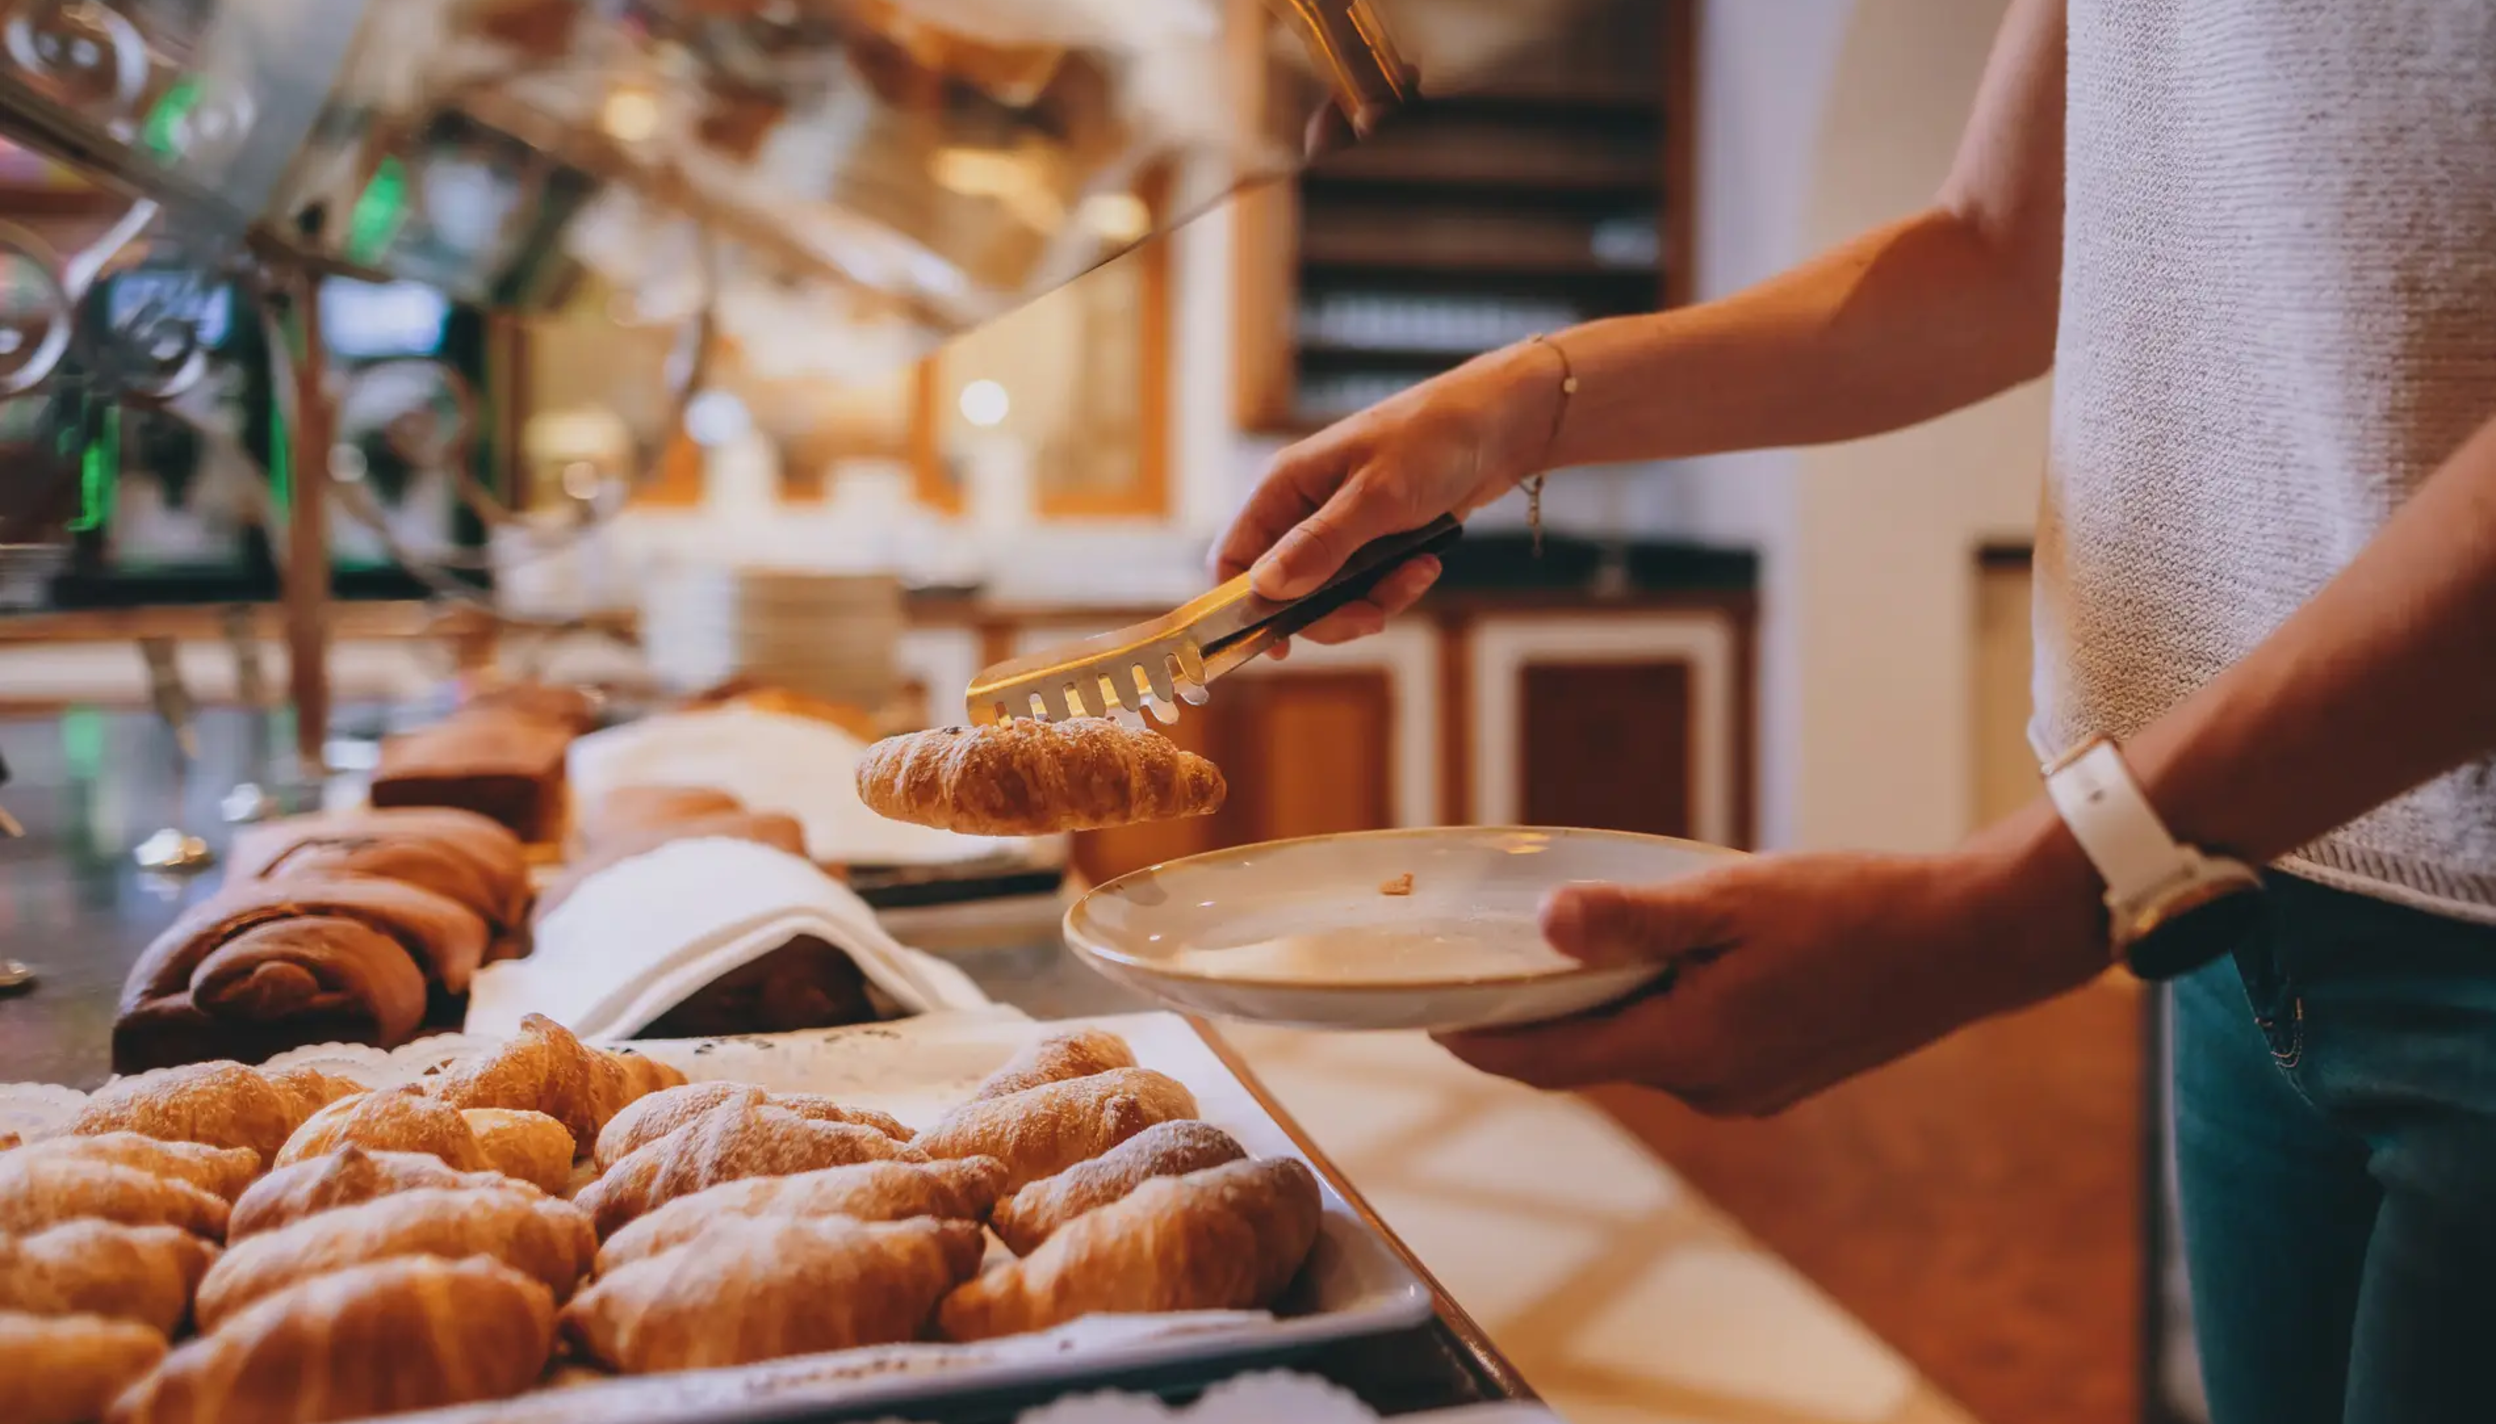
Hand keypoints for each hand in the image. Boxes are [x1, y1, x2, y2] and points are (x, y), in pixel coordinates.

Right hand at [1212, 343, 1557, 653]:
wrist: (1499, 425)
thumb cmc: (1433, 441)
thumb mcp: (1377, 496)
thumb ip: (1321, 544)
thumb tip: (1267, 587)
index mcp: (1285, 485)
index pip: (1235, 556)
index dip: (1244, 606)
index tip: (1278, 645)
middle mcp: (1303, 506)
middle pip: (1285, 588)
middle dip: (1329, 611)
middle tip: (1372, 617)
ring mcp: (1338, 524)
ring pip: (1330, 593)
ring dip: (1372, 599)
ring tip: (1416, 575)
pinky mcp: (1373, 538)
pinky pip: (1366, 584)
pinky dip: (1395, 586)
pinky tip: (1426, 566)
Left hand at [1436, 824, 2108, 1114]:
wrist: (1966, 944)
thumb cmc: (1855, 912)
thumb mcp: (1731, 899)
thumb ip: (1634, 918)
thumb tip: (1547, 924)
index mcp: (1689, 1049)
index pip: (1551, 1063)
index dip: (1482, 1044)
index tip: (1429, 1023)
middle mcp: (1710, 1088)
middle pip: (1592, 1059)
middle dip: (1536, 1023)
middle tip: (1485, 975)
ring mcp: (1747, 1090)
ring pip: (1642, 1052)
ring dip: (1603, 1012)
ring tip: (1569, 954)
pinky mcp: (1775, 1076)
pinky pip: (1688, 1049)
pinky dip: (1656, 1013)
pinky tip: (1662, 964)